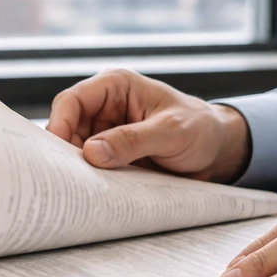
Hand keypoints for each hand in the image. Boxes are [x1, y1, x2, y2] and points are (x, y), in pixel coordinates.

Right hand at [46, 68, 251, 181]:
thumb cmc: (200, 129)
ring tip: (81, 188)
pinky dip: (88, 178)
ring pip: (73, 149)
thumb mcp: (171, 133)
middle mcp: (105, 106)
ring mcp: (105, 131)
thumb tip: (91, 152)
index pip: (72, 101)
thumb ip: (132, 140)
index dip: (59, 125)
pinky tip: (93, 190)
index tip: (59, 155)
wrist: (218, 151)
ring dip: (76, 168)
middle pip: (66, 127)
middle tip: (67, 179)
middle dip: (65, 152)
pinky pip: (89, 165)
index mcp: (115, 86)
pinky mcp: (110, 154)